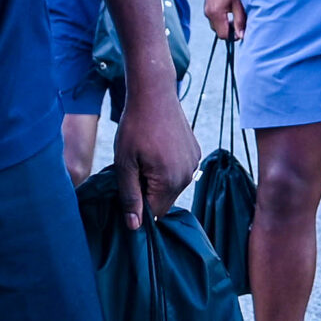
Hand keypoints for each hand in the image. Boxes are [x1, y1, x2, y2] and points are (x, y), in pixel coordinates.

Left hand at [113, 87, 200, 230]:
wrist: (155, 94)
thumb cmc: (135, 127)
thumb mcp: (124, 163)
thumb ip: (129, 196)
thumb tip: (134, 226)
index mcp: (169, 181)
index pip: (153, 213)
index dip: (136, 207)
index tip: (126, 190)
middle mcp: (187, 176)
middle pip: (163, 201)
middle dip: (147, 194)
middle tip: (133, 170)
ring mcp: (194, 164)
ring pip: (172, 188)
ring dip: (157, 182)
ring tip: (144, 158)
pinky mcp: (196, 153)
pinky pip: (180, 173)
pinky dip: (167, 170)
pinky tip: (157, 151)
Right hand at [205, 0, 245, 40]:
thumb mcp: (238, 4)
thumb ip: (240, 21)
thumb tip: (241, 36)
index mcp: (216, 14)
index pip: (223, 35)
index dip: (233, 36)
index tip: (242, 31)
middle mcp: (209, 14)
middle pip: (219, 32)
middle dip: (229, 31)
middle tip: (240, 23)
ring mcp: (207, 10)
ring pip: (216, 25)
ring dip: (225, 24)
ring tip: (235, 15)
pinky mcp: (207, 6)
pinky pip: (214, 18)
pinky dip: (222, 18)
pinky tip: (229, 10)